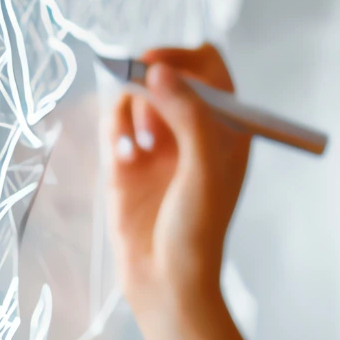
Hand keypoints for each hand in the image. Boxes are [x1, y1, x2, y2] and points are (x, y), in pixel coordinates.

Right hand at [104, 43, 251, 320]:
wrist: (166, 282)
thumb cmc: (198, 228)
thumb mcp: (204, 168)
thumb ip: (188, 115)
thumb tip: (158, 69)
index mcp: (225, 125)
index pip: (208, 66)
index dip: (184, 57)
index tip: (158, 67)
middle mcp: (192, 127)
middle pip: (166, 72)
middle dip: (148, 78)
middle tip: (137, 94)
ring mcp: (158, 142)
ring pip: (135, 95)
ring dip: (130, 108)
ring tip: (137, 146)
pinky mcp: (126, 160)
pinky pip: (114, 122)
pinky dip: (114, 131)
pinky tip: (123, 160)